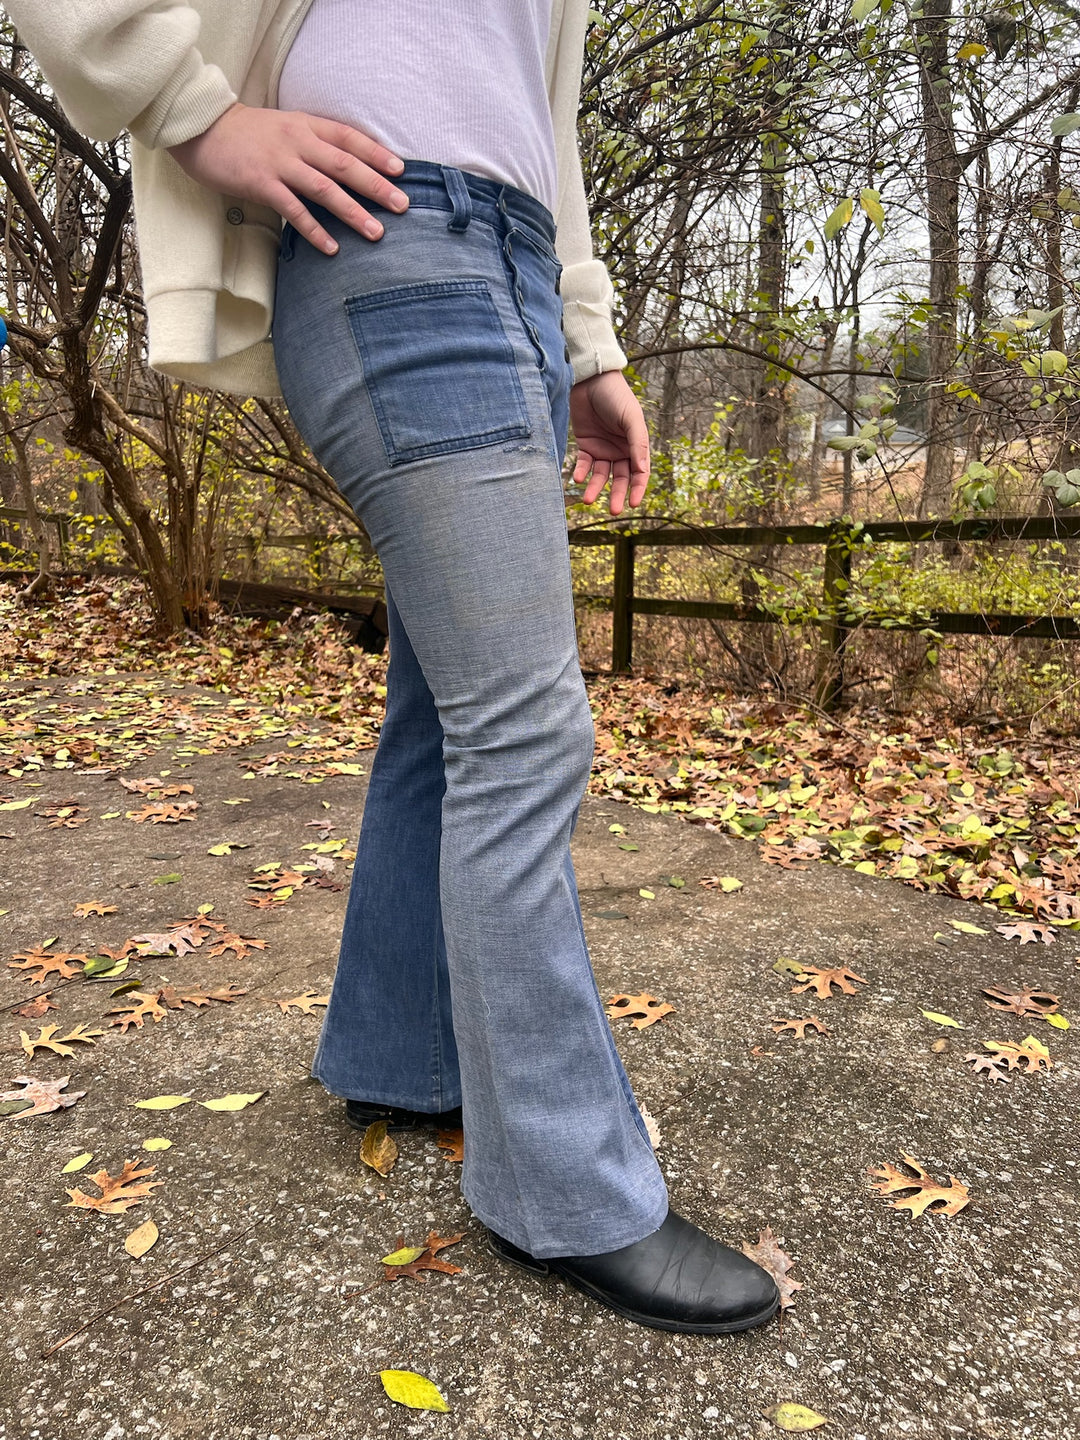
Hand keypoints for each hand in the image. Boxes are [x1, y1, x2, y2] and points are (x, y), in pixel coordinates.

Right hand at [166, 102, 408, 253]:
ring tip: (376, 233)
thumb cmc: (247, 133)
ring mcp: (280, 163)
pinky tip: (332, 247)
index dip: (376, 154)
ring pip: (325, 189)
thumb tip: (344, 165)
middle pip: (345, 165)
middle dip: (376, 186)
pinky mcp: (261, 184)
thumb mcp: (285, 128)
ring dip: (353, 213)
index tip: (400, 171)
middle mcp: (298, 142)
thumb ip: (313, 143)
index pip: (349, 138)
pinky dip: (314, 230)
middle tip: (402, 206)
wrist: (202, 127)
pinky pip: (293, 211)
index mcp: (306, 125)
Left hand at [568, 370, 650, 515]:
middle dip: (616, 495)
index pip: (639, 473)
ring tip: (588, 499)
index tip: (633, 504)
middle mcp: (620, 450)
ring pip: (600, 475)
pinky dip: (580, 472)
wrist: (590, 379)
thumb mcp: (631, 418)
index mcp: (635, 445)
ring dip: (594, 487)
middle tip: (613, 511)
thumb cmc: (616, 396)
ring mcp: (602, 449)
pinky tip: (577, 479)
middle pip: (619, 478)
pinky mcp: (584, 445)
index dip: (637, 489)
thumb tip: (642, 471)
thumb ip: (637, 444)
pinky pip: (583, 464)